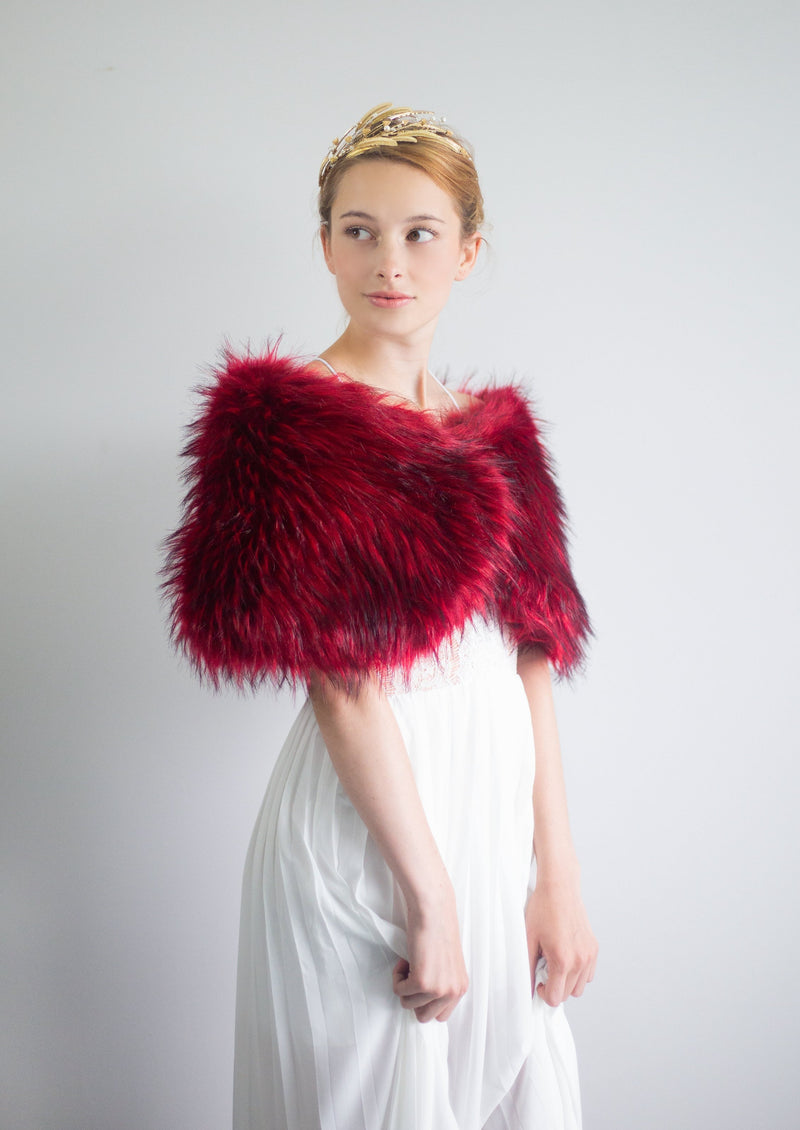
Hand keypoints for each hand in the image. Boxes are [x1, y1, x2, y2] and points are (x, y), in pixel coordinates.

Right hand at [392, 889, 468, 1022]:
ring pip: (409, 1005)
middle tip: (413, 974)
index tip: (420, 983)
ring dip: (404, 986)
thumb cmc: (437, 931)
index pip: (441, 1015)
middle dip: (413, 997)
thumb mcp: (446, 966)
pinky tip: (405, 959)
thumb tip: (424, 1003)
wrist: (433, 911)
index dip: (426, 1001)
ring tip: (410, 964)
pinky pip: (399, 991)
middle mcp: (453, 992)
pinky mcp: (423, 983)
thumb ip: (441, 985)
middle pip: (424, 1016)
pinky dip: (396, 976)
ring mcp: (439, 989)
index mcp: (460, 988)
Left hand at [525, 877, 597, 1006]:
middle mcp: (580, 960)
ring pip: (579, 987)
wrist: (560, 887)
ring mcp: (589, 955)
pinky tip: (566, 957)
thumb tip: (527, 987)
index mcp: (562, 960)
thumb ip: (527, 967)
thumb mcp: (528, 939)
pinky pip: (588, 974)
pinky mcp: (594, 948)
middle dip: (554, 987)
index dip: (543, 993)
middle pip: (567, 995)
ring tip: (555, 962)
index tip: (538, 980)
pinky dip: (578, 973)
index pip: (555, 998)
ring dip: (567, 982)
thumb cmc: (542, 909)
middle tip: (544, 967)